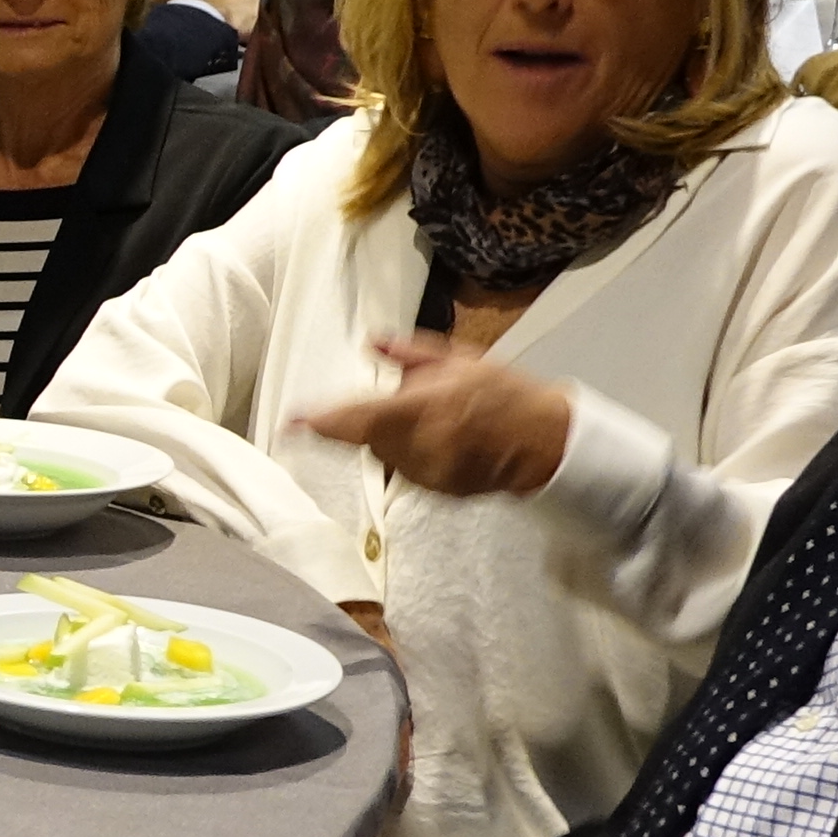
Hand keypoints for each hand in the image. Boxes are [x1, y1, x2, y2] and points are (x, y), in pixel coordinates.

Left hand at [297, 336, 573, 499]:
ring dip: (395, 437)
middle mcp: (419, 446)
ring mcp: (428, 474)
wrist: (546, 443)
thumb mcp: (459, 361)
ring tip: (438, 419)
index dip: (319, 422)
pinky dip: (414, 454)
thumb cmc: (505, 394)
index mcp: (421, 409)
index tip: (291, 422)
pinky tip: (446, 440)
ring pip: (385, 455)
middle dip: (373, 419)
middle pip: (367, 437)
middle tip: (413, 402)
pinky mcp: (437, 492)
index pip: (355, 419)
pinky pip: (408, 470)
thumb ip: (408, 355)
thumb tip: (369, 344)